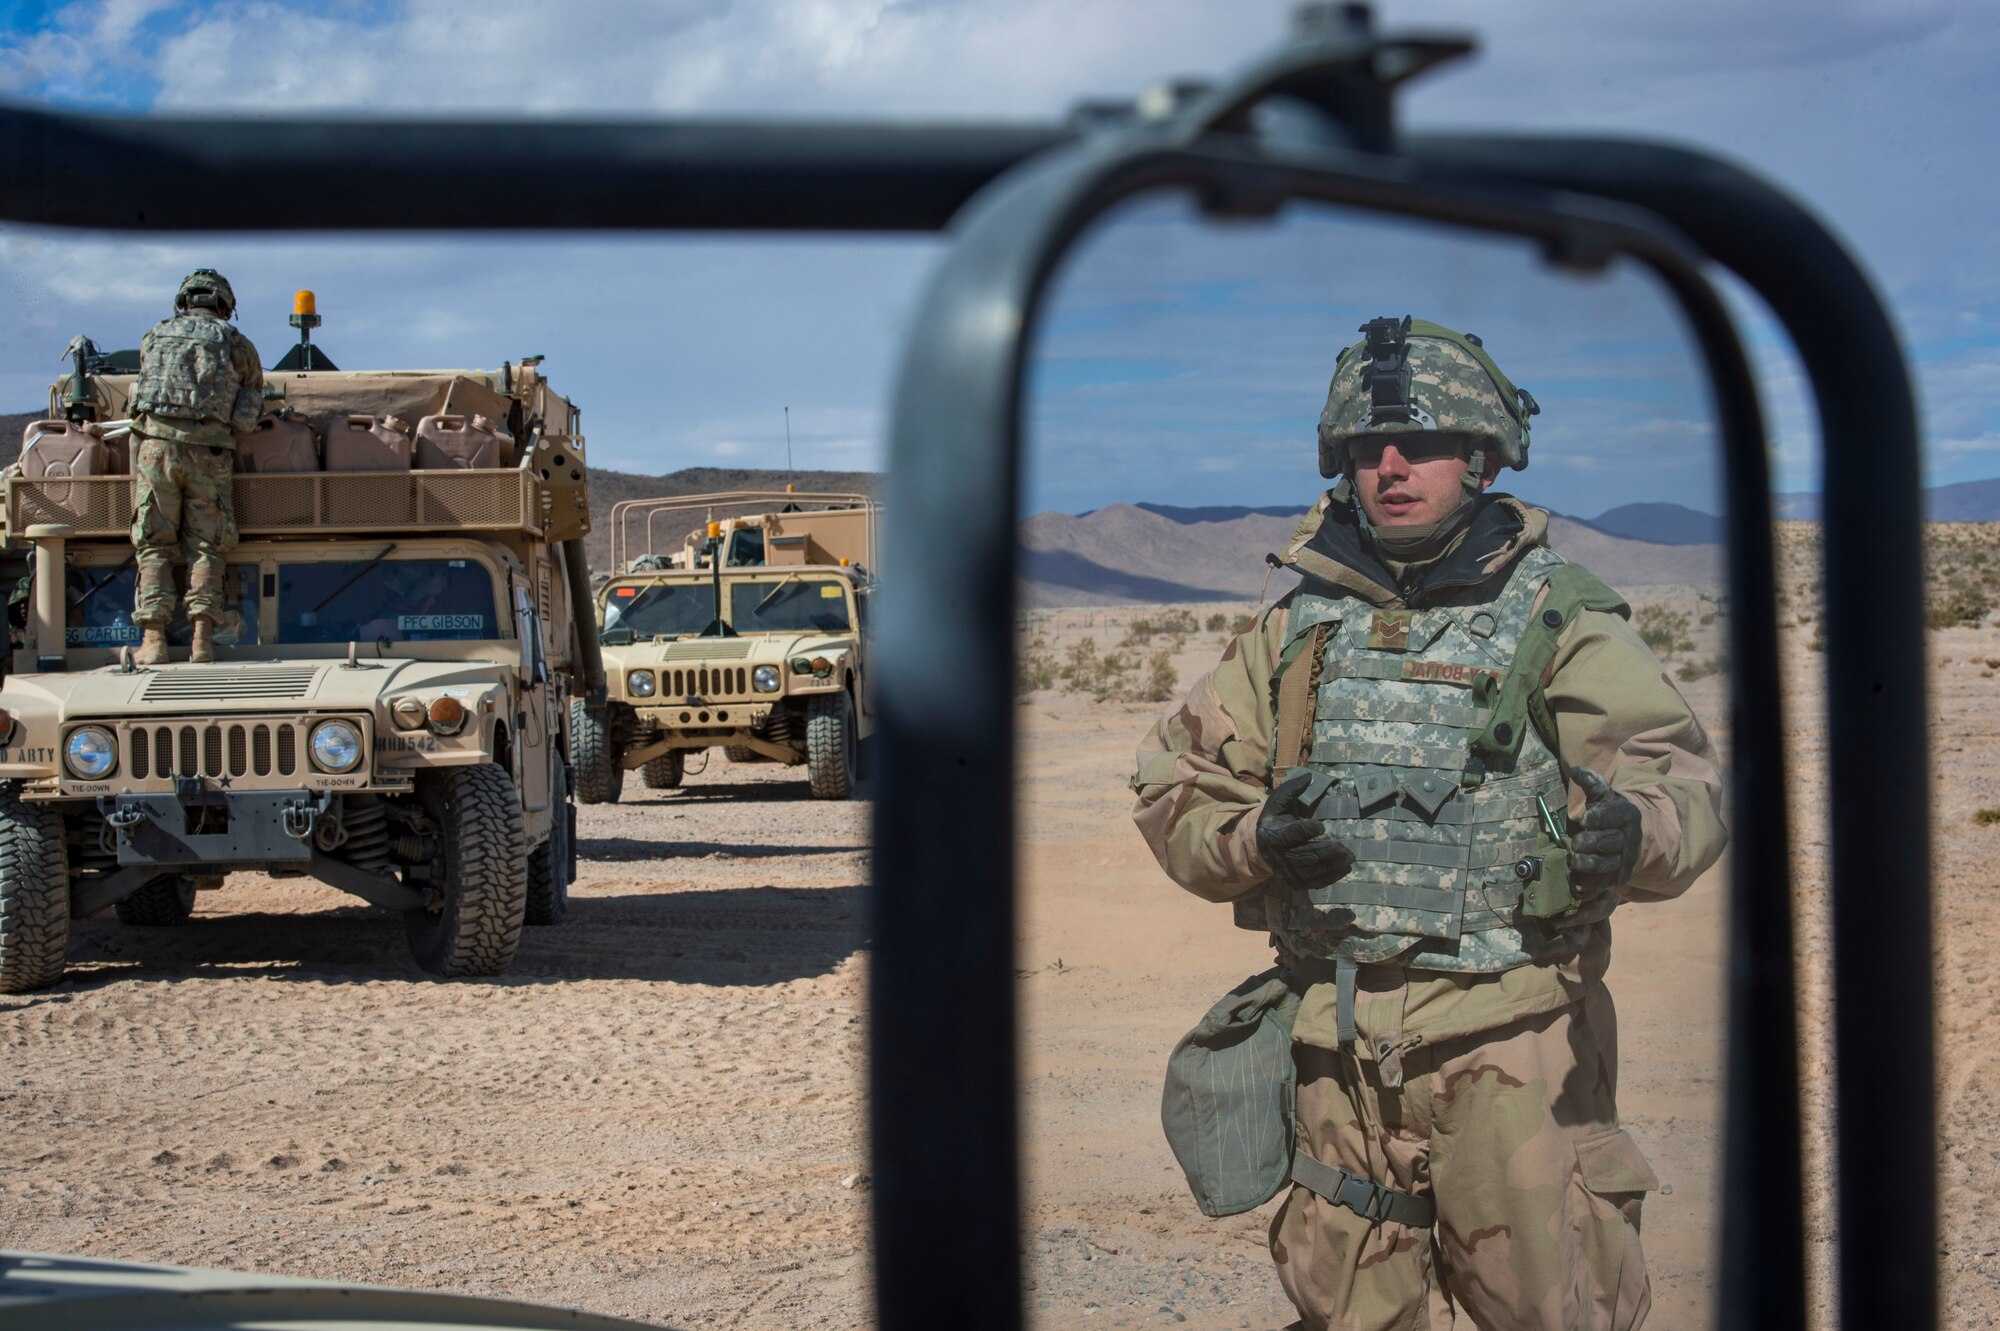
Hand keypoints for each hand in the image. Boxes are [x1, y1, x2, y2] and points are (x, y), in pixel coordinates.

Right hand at [1255, 772, 1354, 891]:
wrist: (1260, 846)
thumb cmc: (1275, 820)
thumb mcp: (1278, 802)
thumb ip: (1292, 789)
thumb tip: (1309, 776)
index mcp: (1272, 834)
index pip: (1290, 835)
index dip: (1306, 831)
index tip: (1322, 826)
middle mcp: (1277, 856)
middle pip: (1304, 856)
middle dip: (1326, 852)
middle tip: (1343, 847)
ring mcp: (1286, 871)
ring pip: (1311, 872)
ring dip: (1332, 866)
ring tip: (1349, 857)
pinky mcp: (1294, 882)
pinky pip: (1314, 883)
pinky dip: (1330, 877)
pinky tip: (1344, 868)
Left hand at [1570, 767, 1641, 891]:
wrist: (1633, 837)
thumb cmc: (1610, 813)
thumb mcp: (1604, 796)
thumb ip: (1592, 782)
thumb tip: (1576, 770)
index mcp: (1627, 815)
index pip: (1615, 816)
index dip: (1598, 818)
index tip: (1584, 819)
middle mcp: (1630, 838)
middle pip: (1607, 842)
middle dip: (1588, 842)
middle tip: (1576, 842)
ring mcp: (1625, 859)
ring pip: (1605, 864)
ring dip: (1586, 863)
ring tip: (1574, 858)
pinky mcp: (1619, 876)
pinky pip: (1602, 881)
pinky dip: (1588, 881)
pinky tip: (1576, 876)